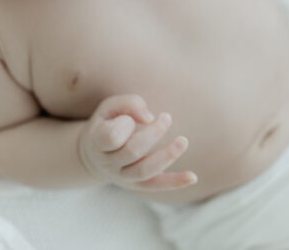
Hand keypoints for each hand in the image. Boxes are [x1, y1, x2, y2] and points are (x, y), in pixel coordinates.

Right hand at [78, 94, 197, 191]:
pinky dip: (175, 182)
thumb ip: (129, 103)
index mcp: (97, 142)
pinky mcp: (138, 185)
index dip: (124, 124)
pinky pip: (156, 185)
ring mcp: (122, 177)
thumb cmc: (107, 123)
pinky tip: (192, 177)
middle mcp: (108, 163)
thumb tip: (150, 117)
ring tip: (183, 141)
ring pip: (144, 171)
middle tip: (166, 117)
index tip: (130, 117)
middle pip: (132, 152)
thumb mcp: (110, 107)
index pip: (111, 137)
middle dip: (153, 133)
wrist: (95, 155)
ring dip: (166, 156)